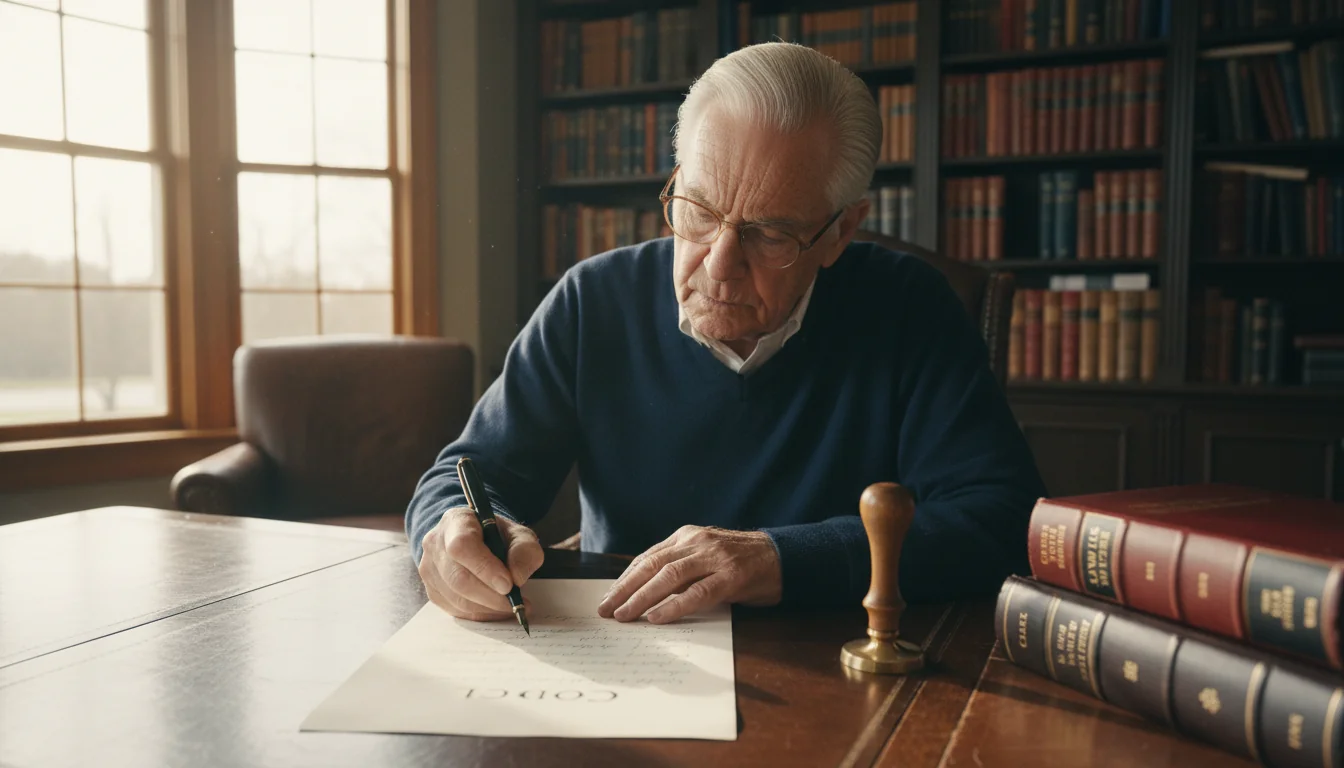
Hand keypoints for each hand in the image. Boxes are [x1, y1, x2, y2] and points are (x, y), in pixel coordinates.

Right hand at [418, 507, 543, 620]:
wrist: (477, 541)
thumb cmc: (497, 536)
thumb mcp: (519, 535)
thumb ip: (524, 551)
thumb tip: (516, 578)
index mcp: (456, 521)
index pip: (462, 545)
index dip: (484, 568)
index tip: (508, 585)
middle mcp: (435, 544)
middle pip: (457, 577)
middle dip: (490, 596)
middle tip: (515, 602)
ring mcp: (429, 569)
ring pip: (456, 598)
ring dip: (488, 608)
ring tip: (512, 606)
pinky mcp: (433, 591)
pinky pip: (455, 610)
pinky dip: (480, 614)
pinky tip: (497, 609)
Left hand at [597, 526, 781, 623]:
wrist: (783, 557)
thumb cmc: (740, 562)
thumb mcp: (705, 557)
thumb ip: (680, 568)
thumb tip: (643, 594)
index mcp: (687, 536)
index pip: (647, 557)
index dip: (625, 579)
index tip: (608, 597)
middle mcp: (697, 542)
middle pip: (652, 565)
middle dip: (625, 589)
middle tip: (606, 610)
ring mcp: (715, 557)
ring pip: (669, 576)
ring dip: (642, 598)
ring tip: (625, 616)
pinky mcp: (732, 576)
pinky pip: (697, 592)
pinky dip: (674, 605)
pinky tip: (657, 617)